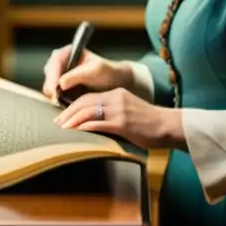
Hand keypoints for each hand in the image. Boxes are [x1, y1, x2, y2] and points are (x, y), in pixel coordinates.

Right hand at [41, 45, 132, 102]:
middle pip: (49, 74)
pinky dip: (58, 100)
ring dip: (55, 94)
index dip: (53, 74)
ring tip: (65, 101)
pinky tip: (66, 103)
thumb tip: (60, 83)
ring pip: (49, 86)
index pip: (55, 61)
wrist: (114, 84)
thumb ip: (77, 75)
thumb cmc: (107, 73)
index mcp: (69, 52)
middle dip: (52, 86)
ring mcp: (59, 76)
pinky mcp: (60, 89)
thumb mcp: (95, 71)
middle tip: (58, 98)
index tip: (55, 88)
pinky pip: (53, 95)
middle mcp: (61, 63)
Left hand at [53, 87, 184, 149]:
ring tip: (62, 128)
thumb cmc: (150, 122)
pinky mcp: (122, 123)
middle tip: (57, 122)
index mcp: (117, 93)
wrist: (168, 125)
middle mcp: (116, 98)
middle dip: (68, 112)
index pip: (89, 96)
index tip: (63, 115)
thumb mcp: (129, 110)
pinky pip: (98, 123)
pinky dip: (85, 127)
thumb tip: (94, 122)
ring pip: (89, 111)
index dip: (73, 106)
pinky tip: (77, 132)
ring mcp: (119, 110)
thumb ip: (113, 112)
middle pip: (85, 102)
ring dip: (73, 120)